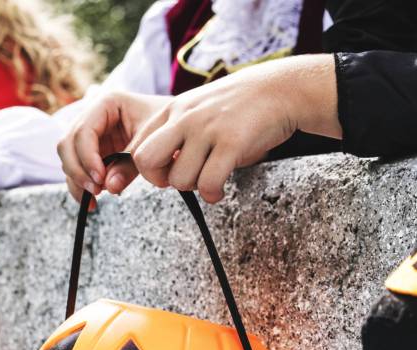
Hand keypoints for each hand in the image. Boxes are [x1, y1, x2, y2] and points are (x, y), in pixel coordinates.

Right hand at [57, 91, 172, 202]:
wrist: (182, 128)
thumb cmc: (170, 127)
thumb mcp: (152, 144)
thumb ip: (130, 164)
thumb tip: (108, 187)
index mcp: (106, 104)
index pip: (83, 131)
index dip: (87, 157)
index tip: (101, 179)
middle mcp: (93, 117)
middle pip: (67, 144)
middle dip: (78, 170)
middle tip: (97, 190)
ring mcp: (91, 135)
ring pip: (68, 158)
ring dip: (77, 180)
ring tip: (97, 197)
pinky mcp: (94, 152)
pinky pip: (78, 170)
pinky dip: (81, 186)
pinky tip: (93, 202)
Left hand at [128, 55, 337, 202]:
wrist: (279, 89)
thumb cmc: (237, 106)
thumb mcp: (197, 108)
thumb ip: (173, 129)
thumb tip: (153, 164)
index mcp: (173, 110)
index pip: (137, 146)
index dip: (146, 169)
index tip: (167, 171)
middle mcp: (185, 118)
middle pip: (146, 161)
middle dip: (159, 180)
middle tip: (180, 179)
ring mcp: (207, 130)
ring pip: (179, 179)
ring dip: (193, 187)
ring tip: (209, 178)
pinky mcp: (232, 143)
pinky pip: (208, 183)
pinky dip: (212, 194)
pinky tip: (220, 189)